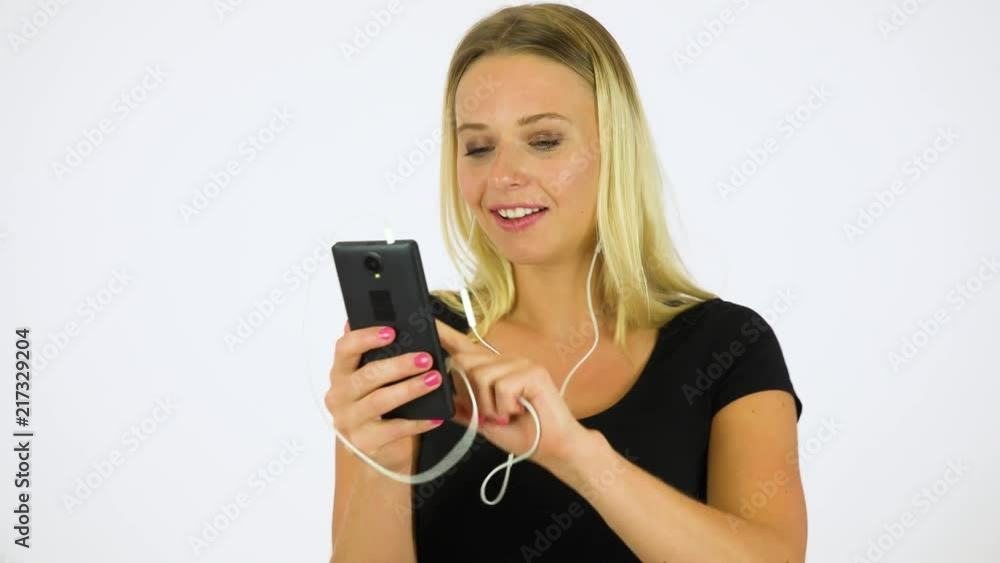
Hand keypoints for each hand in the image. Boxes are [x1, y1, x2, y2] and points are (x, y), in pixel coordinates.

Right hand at [325, 321, 444, 473]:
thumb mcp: (372, 379)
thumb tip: (393, 324)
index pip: (344, 348)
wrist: (372, 449)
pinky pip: (394, 429)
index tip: (391, 332)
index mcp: (340, 373)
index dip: (366, 338)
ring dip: (410, 389)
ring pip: (380, 401)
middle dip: (399, 365)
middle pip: (367, 375)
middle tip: (425, 359)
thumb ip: (376, 354)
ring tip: (434, 380)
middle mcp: (339, 396)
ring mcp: (348, 421)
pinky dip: (418, 422)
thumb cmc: (376, 406)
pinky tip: (436, 415)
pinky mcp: (363, 443)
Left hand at [435, 319, 591, 470]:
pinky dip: (504, 407)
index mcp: (493, 370)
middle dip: (471, 394)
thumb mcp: (485, 423)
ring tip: (507, 414)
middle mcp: (506, 361)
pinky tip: (518, 411)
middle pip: (464, 362)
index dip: (445, 334)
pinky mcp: (533, 372)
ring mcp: (521, 364)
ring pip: (481, 376)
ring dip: (490, 406)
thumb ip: (466, 409)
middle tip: (492, 414)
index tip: (426, 322)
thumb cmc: (525, 434)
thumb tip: (442, 403)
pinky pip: (501, 386)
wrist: (554, 449)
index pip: (465, 346)